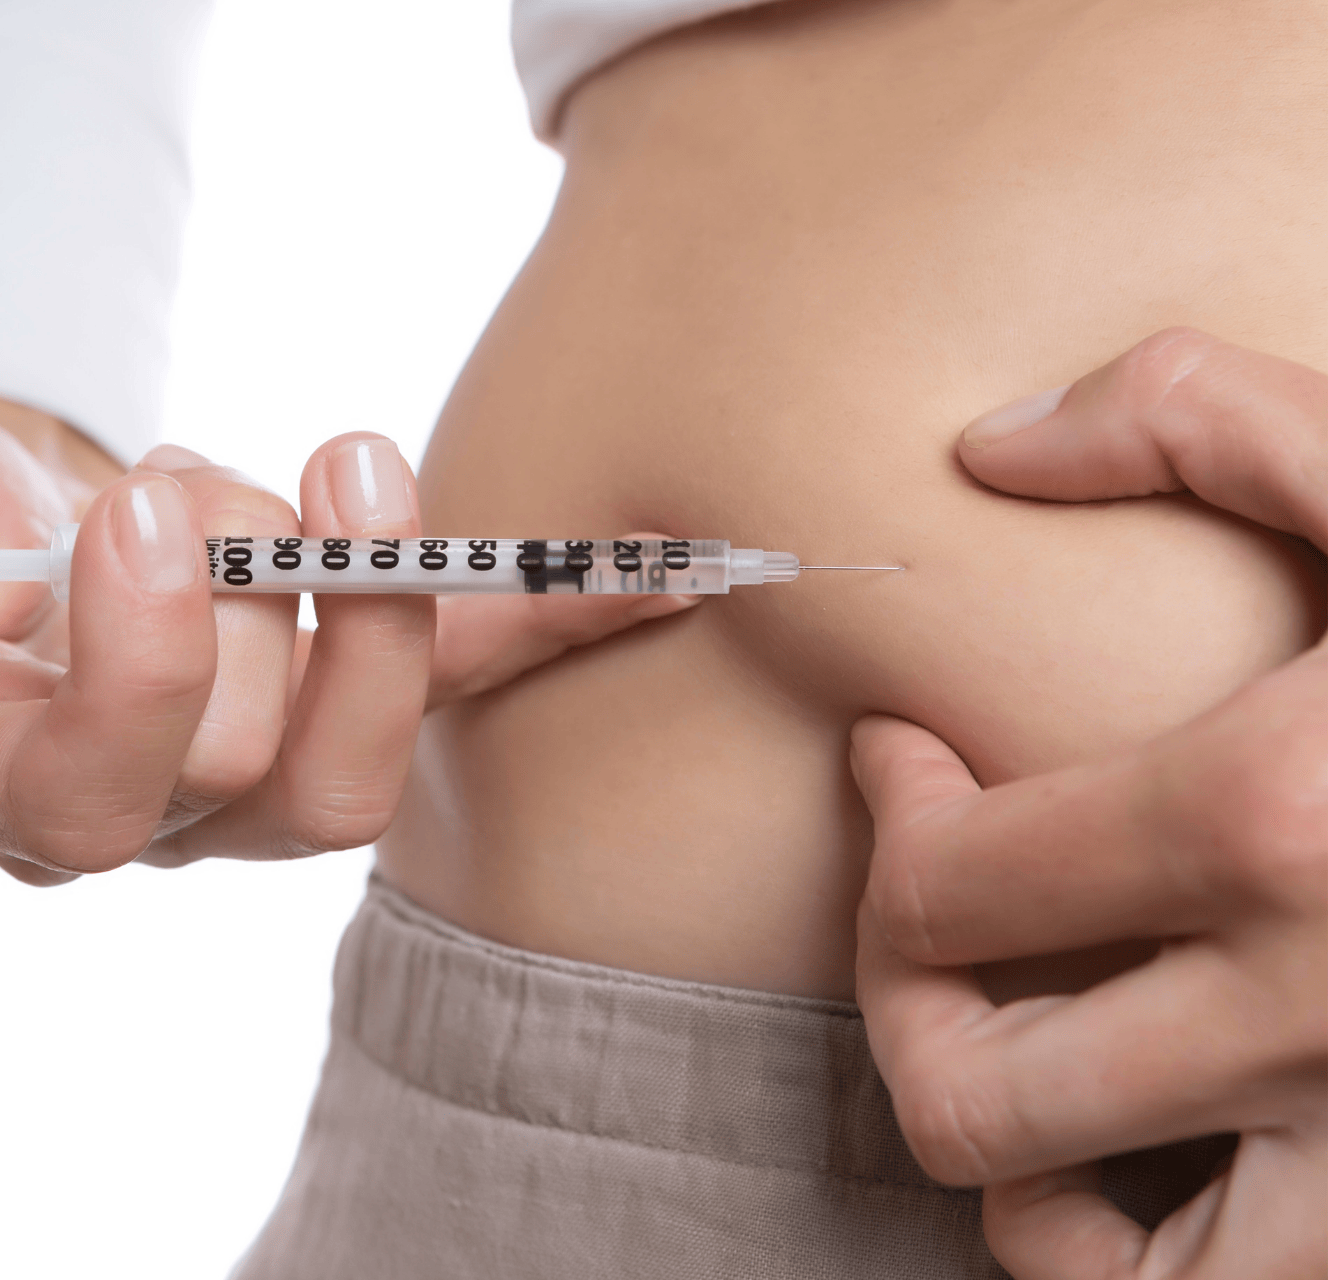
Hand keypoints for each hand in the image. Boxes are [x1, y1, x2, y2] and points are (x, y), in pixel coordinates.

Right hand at [0, 400, 692, 883]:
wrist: (24, 544)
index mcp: (14, 787)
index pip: (94, 798)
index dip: (136, 672)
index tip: (146, 511)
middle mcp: (155, 812)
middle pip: (262, 785)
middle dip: (260, 616)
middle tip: (210, 476)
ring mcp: (262, 769)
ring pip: (365, 756)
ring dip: (380, 603)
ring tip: (338, 468)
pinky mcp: (351, 691)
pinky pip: (468, 678)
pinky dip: (558, 622)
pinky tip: (667, 574)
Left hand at [850, 330, 1327, 1277]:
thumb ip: (1202, 421)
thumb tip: (990, 446)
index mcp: (1281, 827)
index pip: (942, 890)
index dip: (884, 823)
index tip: (905, 762)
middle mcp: (1320, 1027)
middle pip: (971, 1097)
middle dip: (903, 1002)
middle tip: (926, 921)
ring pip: (1098, 1274)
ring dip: (1025, 1181)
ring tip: (1035, 1070)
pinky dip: (1157, 1263)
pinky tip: (1164, 1165)